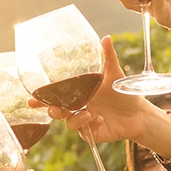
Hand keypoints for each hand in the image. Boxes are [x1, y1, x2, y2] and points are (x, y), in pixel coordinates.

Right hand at [44, 36, 164, 145]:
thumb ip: (108, 58)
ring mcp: (84, 121)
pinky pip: (85, 132)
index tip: (32, 99)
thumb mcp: (114, 74)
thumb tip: (105, 38)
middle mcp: (78, 108)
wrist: (138, 113)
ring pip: (70, 123)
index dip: (43, 99)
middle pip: (58, 112)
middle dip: (53, 111)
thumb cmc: (123, 93)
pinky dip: (90, 126)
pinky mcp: (93, 133)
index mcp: (78, 94)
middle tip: (55, 110)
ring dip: (75, 119)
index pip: (56, 97)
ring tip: (88, 114)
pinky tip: (99, 119)